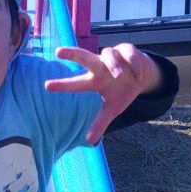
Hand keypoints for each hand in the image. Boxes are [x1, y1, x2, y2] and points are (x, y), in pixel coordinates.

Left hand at [44, 43, 162, 143]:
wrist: (143, 76)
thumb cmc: (122, 91)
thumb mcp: (112, 109)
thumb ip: (100, 123)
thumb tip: (89, 141)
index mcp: (94, 81)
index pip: (76, 84)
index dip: (62, 85)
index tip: (46, 86)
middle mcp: (100, 66)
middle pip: (84, 57)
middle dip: (72, 54)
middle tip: (58, 52)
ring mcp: (114, 56)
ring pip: (108, 54)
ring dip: (113, 65)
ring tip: (119, 76)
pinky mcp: (128, 50)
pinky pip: (129, 55)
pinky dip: (133, 65)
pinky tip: (137, 75)